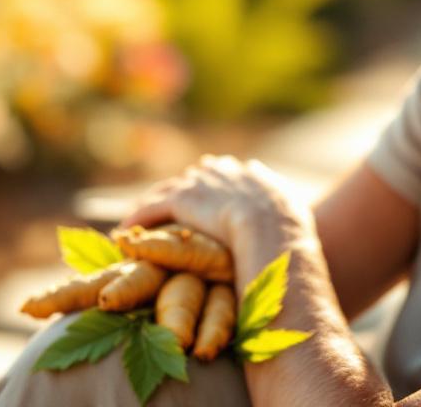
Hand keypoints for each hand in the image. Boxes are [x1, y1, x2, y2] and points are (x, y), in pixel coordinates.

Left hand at [121, 155, 312, 259]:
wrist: (272, 227)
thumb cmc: (290, 235)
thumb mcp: (296, 225)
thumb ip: (289, 226)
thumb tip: (295, 247)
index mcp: (253, 176)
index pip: (228, 173)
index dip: (215, 189)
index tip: (209, 202)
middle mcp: (224, 172)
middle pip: (195, 177)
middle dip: (183, 193)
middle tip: (172, 211)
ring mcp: (202, 183)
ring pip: (168, 192)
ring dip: (153, 209)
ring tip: (139, 226)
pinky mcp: (181, 198)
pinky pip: (152, 208)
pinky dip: (137, 221)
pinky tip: (124, 234)